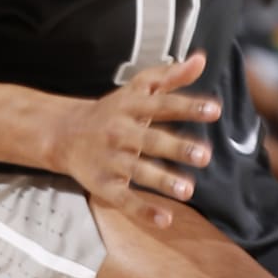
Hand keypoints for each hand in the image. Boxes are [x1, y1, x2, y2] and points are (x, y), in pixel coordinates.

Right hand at [49, 52, 221, 229]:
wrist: (63, 133)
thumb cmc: (111, 110)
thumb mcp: (137, 89)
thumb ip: (170, 76)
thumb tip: (201, 59)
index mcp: (132, 108)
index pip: (163, 105)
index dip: (188, 106)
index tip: (214, 109)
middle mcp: (121, 133)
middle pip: (152, 140)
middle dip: (177, 148)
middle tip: (205, 155)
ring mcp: (112, 161)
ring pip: (139, 172)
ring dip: (163, 181)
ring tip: (188, 190)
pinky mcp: (104, 185)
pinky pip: (125, 199)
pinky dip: (143, 210)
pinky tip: (164, 219)